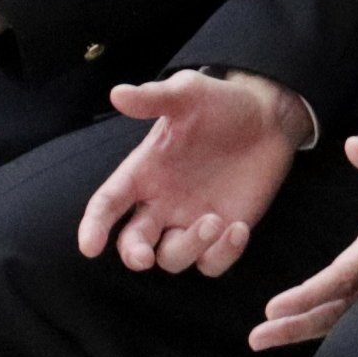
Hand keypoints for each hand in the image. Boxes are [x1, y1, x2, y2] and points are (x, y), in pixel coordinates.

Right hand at [78, 71, 303, 275]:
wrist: (268, 118)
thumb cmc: (220, 103)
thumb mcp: (188, 93)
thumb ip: (154, 97)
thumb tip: (117, 93)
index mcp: (143, 172)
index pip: (108, 203)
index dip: (94, 225)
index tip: (89, 246)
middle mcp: (161, 203)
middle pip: (134, 242)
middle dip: (133, 254)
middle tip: (142, 257)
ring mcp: (190, 221)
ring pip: (173, 258)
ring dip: (189, 247)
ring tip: (214, 220)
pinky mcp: (222, 234)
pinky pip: (212, 263)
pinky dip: (224, 254)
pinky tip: (239, 228)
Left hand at [248, 121, 357, 347]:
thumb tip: (353, 148)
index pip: (345, 273)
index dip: (309, 293)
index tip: (275, 308)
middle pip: (343, 306)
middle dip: (300, 324)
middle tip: (259, 338)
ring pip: (354, 310)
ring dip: (312, 326)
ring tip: (274, 337)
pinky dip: (336, 318)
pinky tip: (314, 323)